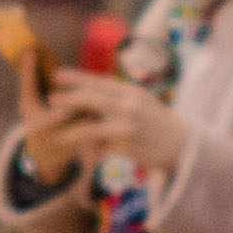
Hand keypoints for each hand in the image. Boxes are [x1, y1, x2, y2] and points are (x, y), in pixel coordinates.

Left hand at [31, 69, 185, 175]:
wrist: (182, 145)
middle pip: (91, 100)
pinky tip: (83, 158)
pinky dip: (92, 154)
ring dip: (70, 134)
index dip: (76, 78)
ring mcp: (127, 129)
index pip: (98, 82)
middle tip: (50, 99)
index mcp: (131, 92)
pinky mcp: (126, 149)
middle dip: (68, 99)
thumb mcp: (141, 99)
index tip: (56, 75)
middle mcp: (128, 107)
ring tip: (56, 138)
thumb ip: (119, 93)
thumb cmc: (157, 121)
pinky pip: (102, 151)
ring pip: (90, 130)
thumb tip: (95, 83)